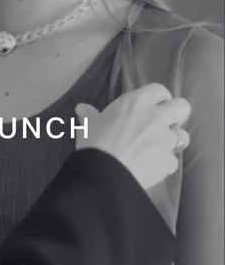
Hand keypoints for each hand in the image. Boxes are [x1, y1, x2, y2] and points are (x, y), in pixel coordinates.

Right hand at [75, 83, 190, 189]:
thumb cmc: (93, 144)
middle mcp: (156, 118)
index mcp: (136, 103)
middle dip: (176, 115)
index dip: (157, 99)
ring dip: (172, 141)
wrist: (104, 175)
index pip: (159, 90)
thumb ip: (89, 115)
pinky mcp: (168, 162)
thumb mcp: (87, 126)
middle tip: (163, 124)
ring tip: (156, 149)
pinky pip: (172, 161)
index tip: (150, 107)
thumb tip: (82, 108)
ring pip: (182, 136)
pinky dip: (163, 164)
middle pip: (182, 107)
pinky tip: (150, 168)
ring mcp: (165, 140)